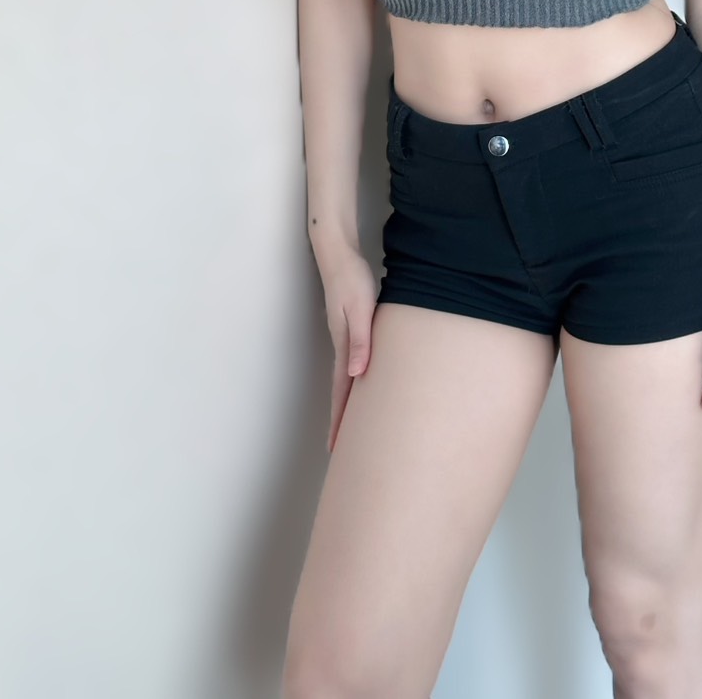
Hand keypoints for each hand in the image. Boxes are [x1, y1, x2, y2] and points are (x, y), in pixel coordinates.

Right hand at [321, 248, 379, 452]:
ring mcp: (345, 335)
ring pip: (348, 376)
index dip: (340, 420)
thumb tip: (357, 375)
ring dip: (348, 401)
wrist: (338, 253)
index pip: (342, 391)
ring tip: (353, 422)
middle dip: (341, 419)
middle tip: (341, 448)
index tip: (337, 447)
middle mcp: (342, 344)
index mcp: (344, 345)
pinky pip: (354, 360)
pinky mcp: (351, 325)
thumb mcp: (359, 309)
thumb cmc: (352, 279)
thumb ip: (360, 340)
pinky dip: (356, 378)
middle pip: (342, 389)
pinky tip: (364, 380)